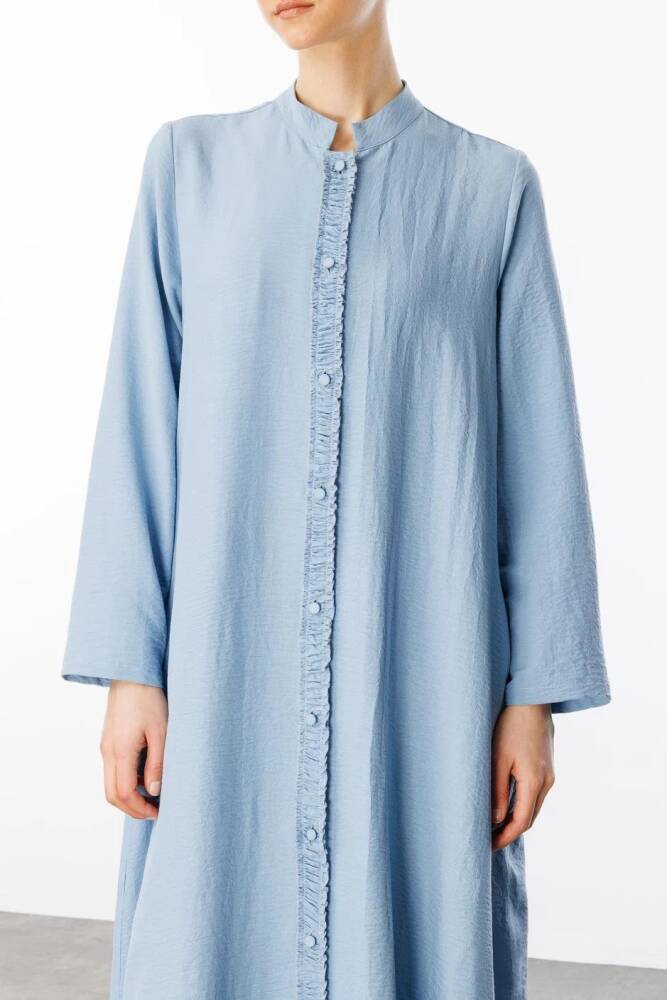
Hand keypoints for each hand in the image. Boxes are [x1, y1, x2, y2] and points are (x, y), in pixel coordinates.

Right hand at [100, 681, 167, 819]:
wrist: (132, 674)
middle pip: (112, 795)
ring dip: (129, 795)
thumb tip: (154, 792)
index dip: (140, 809)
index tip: (158, 812)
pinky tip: (147, 774)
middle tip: (155, 811)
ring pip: (110, 784)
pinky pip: (113, 770)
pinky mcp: (108, 741)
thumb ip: (158, 763)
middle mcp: (108, 751)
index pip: (124, 793)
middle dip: (132, 809)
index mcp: (120, 750)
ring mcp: (105, 746)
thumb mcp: (161, 731)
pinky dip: (127, 780)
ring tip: (154, 794)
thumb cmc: (149, 698)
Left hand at [491, 704, 554, 850]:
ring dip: (517, 819)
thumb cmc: (510, 726)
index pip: (521, 822)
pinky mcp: (547, 765)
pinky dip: (522, 804)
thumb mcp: (498, 759)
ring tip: (495, 826)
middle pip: (530, 817)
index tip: (488, 846)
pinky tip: (507, 804)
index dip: (505, 837)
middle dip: (510, 832)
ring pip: (533, 806)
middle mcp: (547, 782)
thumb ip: (497, 792)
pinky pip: (535, 793)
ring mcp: (550, 773)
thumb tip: (496, 821)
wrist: (531, 699)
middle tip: (489, 840)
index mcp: (535, 782)